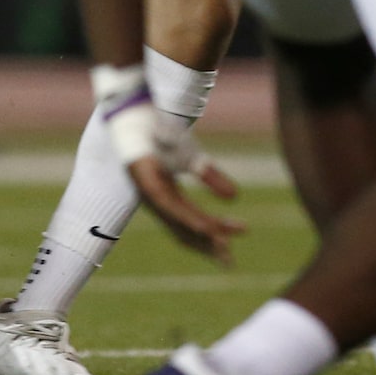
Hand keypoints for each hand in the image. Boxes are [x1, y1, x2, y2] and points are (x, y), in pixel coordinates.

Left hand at [93, 65, 242, 264]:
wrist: (139, 114)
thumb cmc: (162, 135)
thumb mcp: (194, 158)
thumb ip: (211, 178)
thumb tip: (235, 197)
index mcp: (168, 199)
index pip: (192, 226)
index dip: (213, 237)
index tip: (236, 242)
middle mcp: (158, 202)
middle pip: (185, 233)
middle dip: (208, 247)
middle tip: (230, 260)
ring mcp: (151, 194)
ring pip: (179, 223)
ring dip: (202, 236)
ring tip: (221, 246)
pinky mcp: (148, 182)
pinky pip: (170, 207)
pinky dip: (188, 219)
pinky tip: (203, 226)